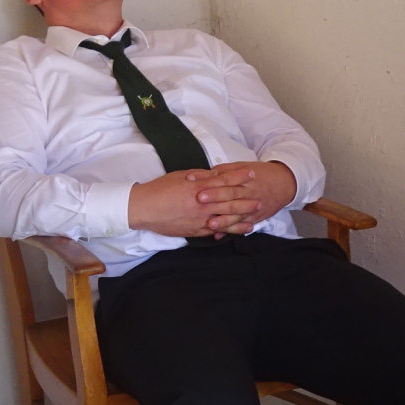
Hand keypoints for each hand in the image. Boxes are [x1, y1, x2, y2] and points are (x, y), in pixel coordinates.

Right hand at [126, 166, 260, 236]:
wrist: (144, 208)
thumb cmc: (160, 190)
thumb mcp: (180, 176)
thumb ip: (199, 176)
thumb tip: (213, 175)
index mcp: (198, 186)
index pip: (223, 180)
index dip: (238, 177)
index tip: (251, 174)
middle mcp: (202, 203)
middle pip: (229, 200)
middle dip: (246, 198)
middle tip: (261, 196)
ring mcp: (200, 218)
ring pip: (226, 217)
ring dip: (243, 216)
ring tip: (256, 214)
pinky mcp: (196, 230)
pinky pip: (217, 230)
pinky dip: (230, 230)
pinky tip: (241, 229)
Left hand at [195, 160, 296, 234]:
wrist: (285, 184)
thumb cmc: (262, 174)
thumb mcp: (244, 166)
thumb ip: (226, 170)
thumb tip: (207, 174)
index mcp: (244, 177)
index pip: (225, 178)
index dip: (210, 180)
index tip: (194, 180)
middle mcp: (249, 192)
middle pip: (230, 195)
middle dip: (215, 197)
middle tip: (199, 199)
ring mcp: (253, 206)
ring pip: (237, 214)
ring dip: (223, 220)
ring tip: (210, 224)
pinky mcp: (256, 218)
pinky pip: (242, 225)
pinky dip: (231, 231)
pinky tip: (219, 235)